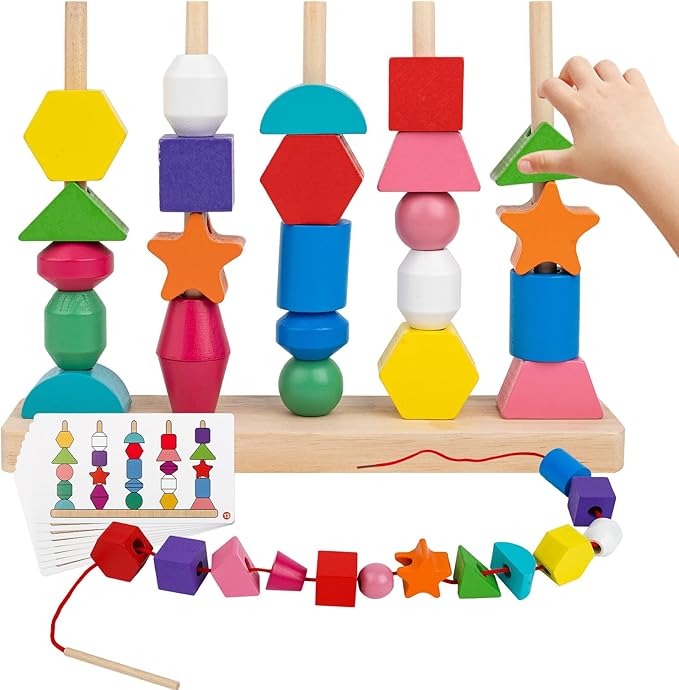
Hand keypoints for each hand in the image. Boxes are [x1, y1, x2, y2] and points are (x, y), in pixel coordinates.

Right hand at [518, 57, 674, 190]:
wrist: (646, 162)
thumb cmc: (612, 163)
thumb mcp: (570, 164)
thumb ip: (544, 162)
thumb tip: (524, 164)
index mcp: (577, 108)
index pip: (551, 86)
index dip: (544, 89)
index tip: (545, 96)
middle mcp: (598, 93)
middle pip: (576, 63)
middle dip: (567, 72)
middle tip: (567, 88)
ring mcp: (620, 89)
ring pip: (603, 64)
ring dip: (594, 73)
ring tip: (593, 91)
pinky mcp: (641, 92)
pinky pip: (631, 72)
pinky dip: (623, 78)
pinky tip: (619, 93)